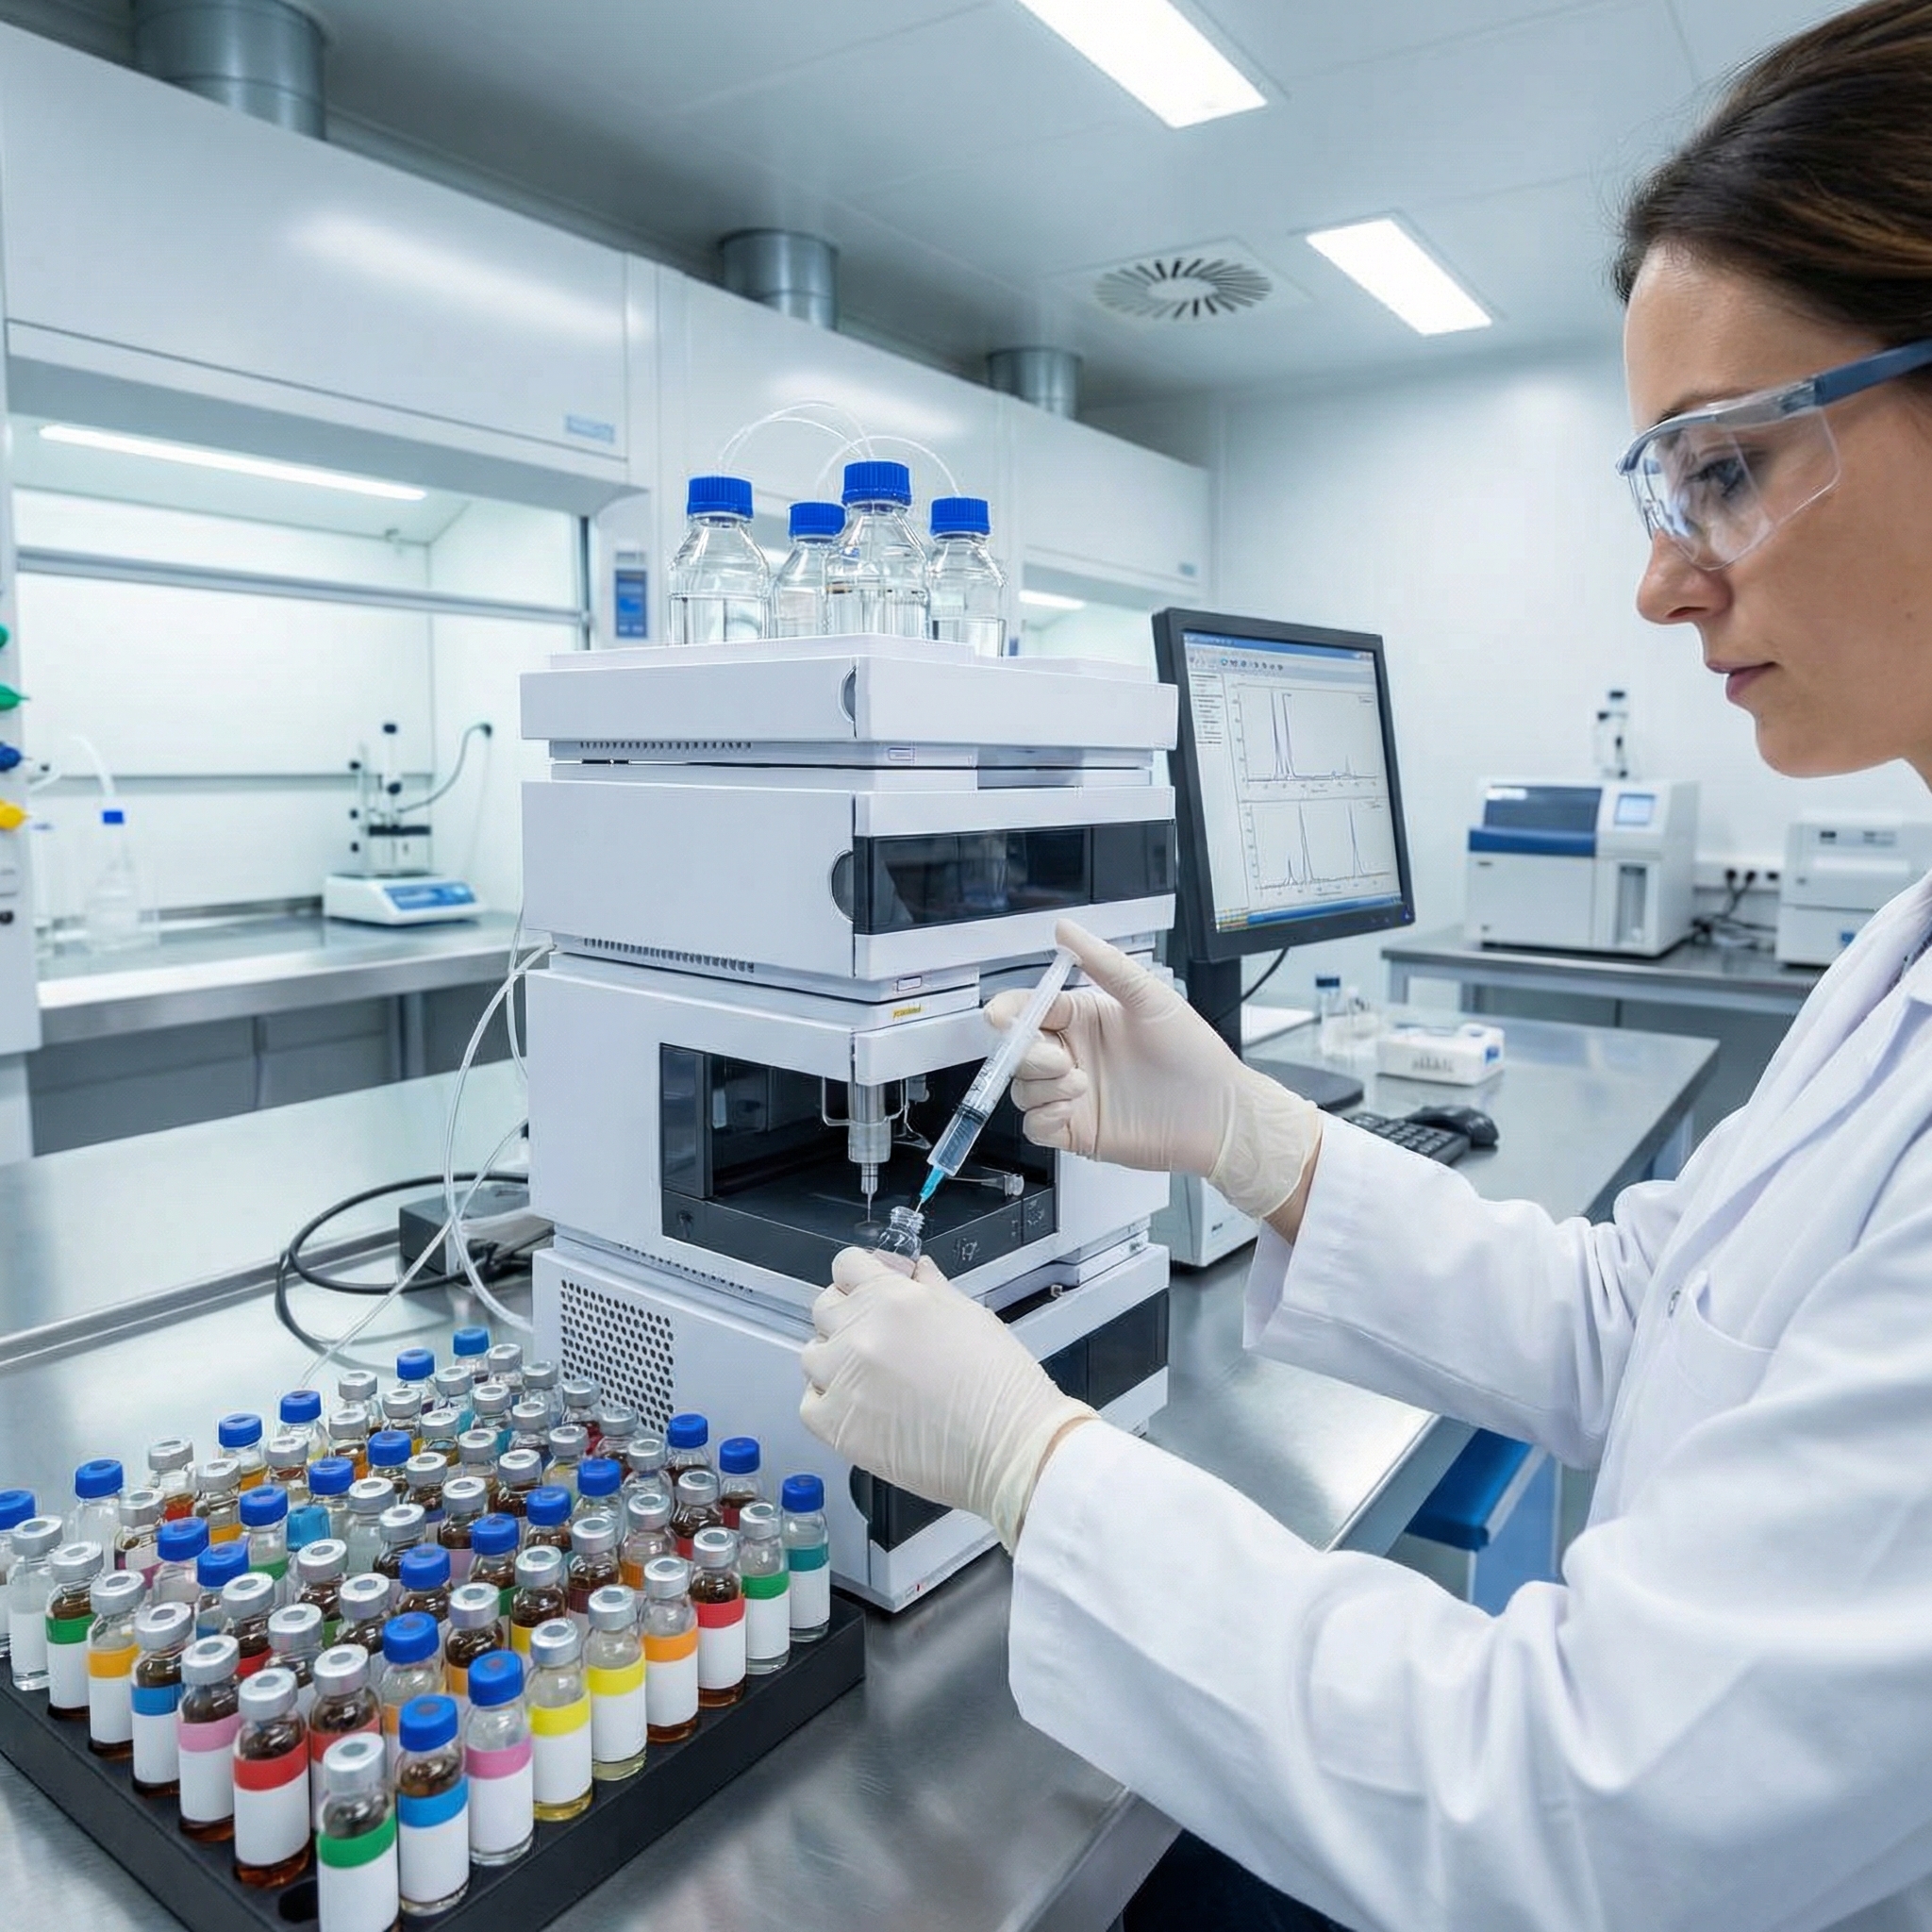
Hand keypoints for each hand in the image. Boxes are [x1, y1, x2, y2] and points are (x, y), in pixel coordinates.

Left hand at [799, 1247, 1094, 1551]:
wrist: (1010, 1447)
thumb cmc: (1001, 1382)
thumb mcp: (970, 1315)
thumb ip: (931, 1288)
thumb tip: (913, 1270)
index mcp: (891, 1298)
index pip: (847, 1266)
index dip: (863, 1276)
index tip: (877, 1288)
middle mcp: (858, 1334)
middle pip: (825, 1307)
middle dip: (849, 1314)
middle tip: (880, 1337)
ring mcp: (842, 1381)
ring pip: (813, 1356)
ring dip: (835, 1359)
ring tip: (872, 1378)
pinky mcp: (836, 1426)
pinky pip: (810, 1403)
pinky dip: (829, 1402)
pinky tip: (861, 1407)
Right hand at [986, 920, 1319, 1221]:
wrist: (1217, 1115)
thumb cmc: (1194, 1055)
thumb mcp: (1151, 999)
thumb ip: (1106, 965)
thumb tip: (1067, 930)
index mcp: (1083, 1018)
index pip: (1029, 1009)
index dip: (1009, 1013)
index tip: (1003, 1018)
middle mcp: (1073, 1054)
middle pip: (1017, 1051)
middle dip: (1028, 1054)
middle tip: (1063, 1060)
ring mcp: (1071, 1093)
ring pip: (1022, 1088)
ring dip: (1042, 1087)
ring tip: (1082, 1086)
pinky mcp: (1075, 1130)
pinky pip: (1034, 1126)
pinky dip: (1042, 1118)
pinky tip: (1071, 1110)